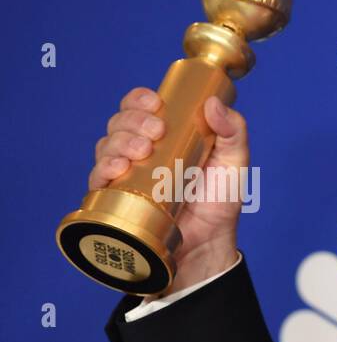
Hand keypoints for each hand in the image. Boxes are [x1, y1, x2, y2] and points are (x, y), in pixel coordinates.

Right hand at [89, 87, 248, 295]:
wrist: (209, 242)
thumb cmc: (219, 202)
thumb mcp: (234, 162)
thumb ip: (234, 130)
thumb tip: (213, 102)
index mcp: (165, 136)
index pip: (141, 107)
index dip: (140, 99)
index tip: (155, 103)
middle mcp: (141, 151)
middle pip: (121, 122)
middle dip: (133, 120)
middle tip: (156, 131)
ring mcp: (127, 174)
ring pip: (107, 144)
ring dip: (121, 141)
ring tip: (142, 150)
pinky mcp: (117, 197)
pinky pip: (98, 177)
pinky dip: (105, 167)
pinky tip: (119, 167)